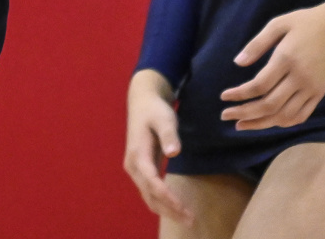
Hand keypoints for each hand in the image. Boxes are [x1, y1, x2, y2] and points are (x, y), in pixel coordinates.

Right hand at [124, 70, 191, 224]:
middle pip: (150, 195)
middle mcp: (133, 166)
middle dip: (169, 209)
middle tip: (190, 221)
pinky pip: (150, 191)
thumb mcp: (164, 118)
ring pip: (149, 197)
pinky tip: (175, 208)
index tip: (182, 207)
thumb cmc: (154, 109)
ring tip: (186, 219)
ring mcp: (136, 169)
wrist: (142, 102)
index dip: (167, 197)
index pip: (152, 182)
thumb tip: (173, 153)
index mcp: (138, 155)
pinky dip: (162, 202)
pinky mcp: (141, 169)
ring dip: (166, 209)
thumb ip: (169, 135)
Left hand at [220, 0, 324, 131]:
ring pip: (284, 115)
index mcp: (286, 58)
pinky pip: (300, 116)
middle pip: (269, 105)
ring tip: (242, 124)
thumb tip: (237, 63)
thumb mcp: (279, 24)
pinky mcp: (320, 94)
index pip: (259, 86)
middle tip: (225, 115)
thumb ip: (257, 44)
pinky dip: (282, 123)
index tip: (224, 97)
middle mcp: (300, 77)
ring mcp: (312, 88)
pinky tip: (268, 122)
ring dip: (261, 123)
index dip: (239, 95)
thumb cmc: (306, 22)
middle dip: (244, 113)